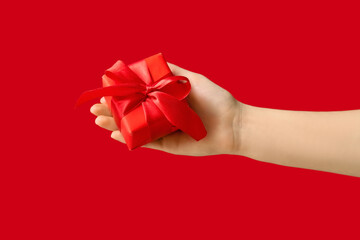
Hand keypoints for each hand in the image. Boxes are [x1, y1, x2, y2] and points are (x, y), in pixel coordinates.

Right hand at [90, 63, 241, 155]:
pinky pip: (145, 143)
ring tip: (98, 119)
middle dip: (112, 110)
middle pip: (131, 114)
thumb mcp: (193, 79)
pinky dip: (130, 139)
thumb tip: (151, 62)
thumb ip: (173, 71)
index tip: (106, 89)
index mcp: (165, 100)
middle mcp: (161, 116)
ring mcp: (163, 131)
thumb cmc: (215, 100)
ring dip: (115, 125)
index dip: (121, 94)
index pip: (137, 97)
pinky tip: (115, 135)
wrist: (232, 124)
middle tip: (95, 107)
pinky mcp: (167, 146)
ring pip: (134, 129)